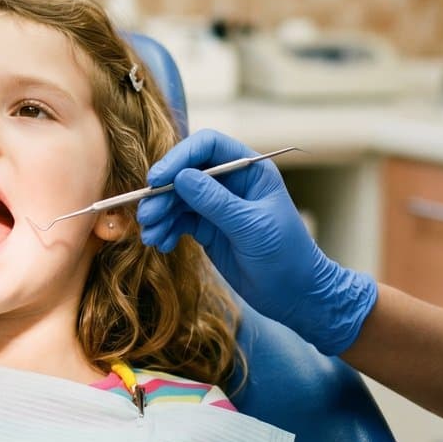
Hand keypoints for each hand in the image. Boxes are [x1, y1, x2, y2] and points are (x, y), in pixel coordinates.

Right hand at [136, 129, 376, 355]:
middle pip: (185, 172)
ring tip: (151, 236)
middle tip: (147, 215)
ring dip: (160, 214)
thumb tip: (181, 177)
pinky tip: (161, 244)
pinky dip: (166, 229)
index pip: (208, 146)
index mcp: (249, 170)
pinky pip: (178, 220)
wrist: (295, 295)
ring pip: (177, 197)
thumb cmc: (286, 256)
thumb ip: (216, 202)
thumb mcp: (252, 227)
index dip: (180, 157)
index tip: (158, 179)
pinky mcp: (207, 227)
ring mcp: (217, 205)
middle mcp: (230, 182)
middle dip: (163, 192)